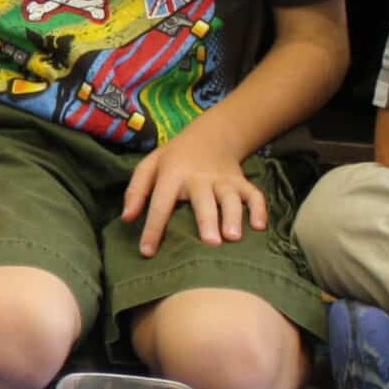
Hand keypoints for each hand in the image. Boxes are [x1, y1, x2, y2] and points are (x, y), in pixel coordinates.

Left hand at [121, 126, 265, 257]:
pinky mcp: (241, 182)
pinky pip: (254, 194)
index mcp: (172, 174)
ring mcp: (223, 179)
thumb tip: (127, 219)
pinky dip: (260, 209)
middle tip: (210, 243)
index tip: (147, 252)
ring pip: (231, 197)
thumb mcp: (149, 166)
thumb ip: (136, 191)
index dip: (153, 228)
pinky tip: (260, 227)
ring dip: (235, 216)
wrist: (210, 135)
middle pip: (203, 200)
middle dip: (207, 220)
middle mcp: (199, 177)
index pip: (160, 203)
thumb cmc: (173, 159)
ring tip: (234, 238)